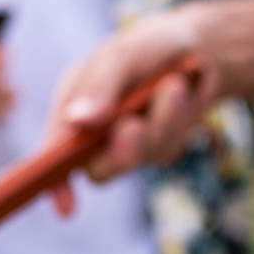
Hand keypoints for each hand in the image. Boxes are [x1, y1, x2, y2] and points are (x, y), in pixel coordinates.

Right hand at [46, 5, 220, 210]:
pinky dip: (178, 121)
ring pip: (138, 158)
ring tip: (174, 84)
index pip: (55, 151)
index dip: (55, 182)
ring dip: (160, 122)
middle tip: (135, 125)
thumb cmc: (149, 47)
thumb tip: (77, 120)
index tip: (67, 206)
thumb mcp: (123, 56)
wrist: (198, 48)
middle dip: (121, 149)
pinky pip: (165, 150)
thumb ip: (100, 86)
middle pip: (98, 168)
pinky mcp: (154, 147)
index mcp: (72, 104)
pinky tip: (184, 94)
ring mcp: (125, 142)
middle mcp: (94, 130)